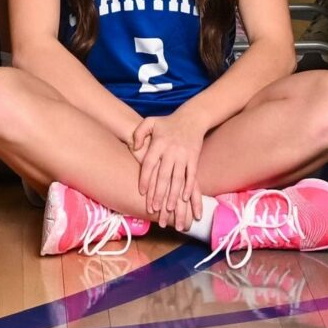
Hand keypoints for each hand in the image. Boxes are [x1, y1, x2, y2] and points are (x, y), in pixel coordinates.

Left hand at [129, 110, 208, 229]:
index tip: (141, 193)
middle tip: (154, 209)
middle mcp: (171, 150)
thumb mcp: (150, 122)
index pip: (149, 164)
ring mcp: (183, 154)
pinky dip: (189, 187)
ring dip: (173, 195)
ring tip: (169, 209)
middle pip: (163, 176)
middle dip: (158, 194)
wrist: (192, 117)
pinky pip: (192, 174)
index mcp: (158, 143)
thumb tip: (134, 147)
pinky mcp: (194, 157)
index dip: (145, 179)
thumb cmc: (167, 122)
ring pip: (178, 178)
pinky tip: (185, 199)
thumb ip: (139, 133)